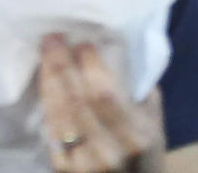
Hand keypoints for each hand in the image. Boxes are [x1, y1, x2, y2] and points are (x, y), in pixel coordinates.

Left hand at [39, 33, 163, 171]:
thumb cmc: (144, 151)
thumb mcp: (152, 121)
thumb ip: (136, 89)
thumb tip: (111, 47)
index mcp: (135, 135)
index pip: (105, 94)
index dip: (89, 65)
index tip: (82, 42)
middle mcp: (109, 151)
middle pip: (77, 100)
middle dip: (62, 64)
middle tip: (52, 38)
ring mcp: (84, 163)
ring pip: (59, 112)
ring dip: (49, 78)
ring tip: (45, 52)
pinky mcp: (63, 169)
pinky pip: (51, 128)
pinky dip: (46, 101)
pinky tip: (45, 80)